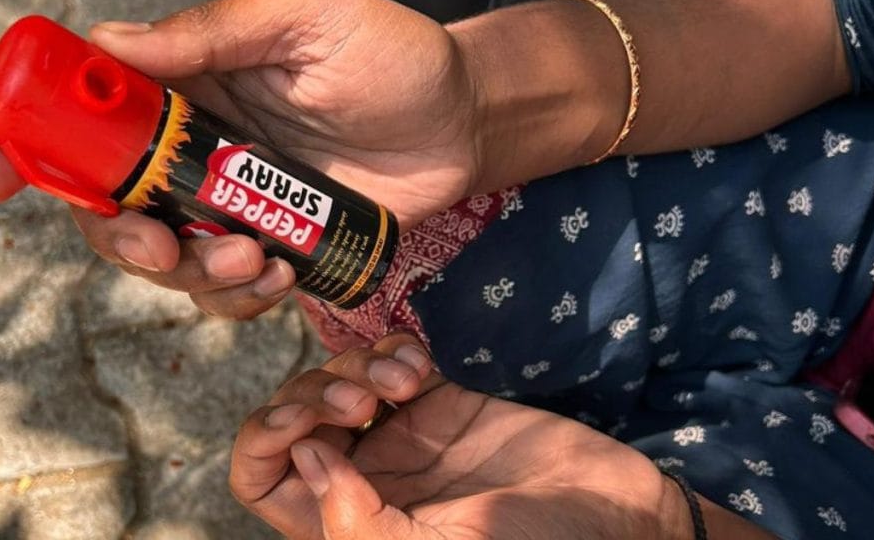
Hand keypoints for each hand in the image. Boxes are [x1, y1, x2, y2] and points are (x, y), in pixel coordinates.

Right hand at [0, 0, 484, 318]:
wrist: (466, 123)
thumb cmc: (395, 57)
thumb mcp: (306, 21)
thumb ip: (213, 34)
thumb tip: (110, 46)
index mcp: (190, 88)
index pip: (90, 118)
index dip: (33, 148)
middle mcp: (199, 152)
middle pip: (109, 206)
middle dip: (118, 237)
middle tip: (162, 245)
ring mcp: (235, 206)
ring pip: (165, 259)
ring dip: (190, 273)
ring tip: (253, 255)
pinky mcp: (276, 249)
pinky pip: (226, 293)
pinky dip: (236, 296)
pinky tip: (277, 272)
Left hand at [229, 334, 694, 539]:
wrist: (613, 510)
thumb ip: (358, 523)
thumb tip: (305, 457)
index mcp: (349, 524)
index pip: (261, 479)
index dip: (263, 444)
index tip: (307, 426)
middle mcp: (364, 478)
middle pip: (292, 417)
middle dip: (309, 396)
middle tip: (360, 401)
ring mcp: (400, 434)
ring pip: (334, 378)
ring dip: (354, 368)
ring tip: (402, 383)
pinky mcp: (438, 399)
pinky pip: (387, 356)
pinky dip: (390, 352)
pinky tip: (420, 369)